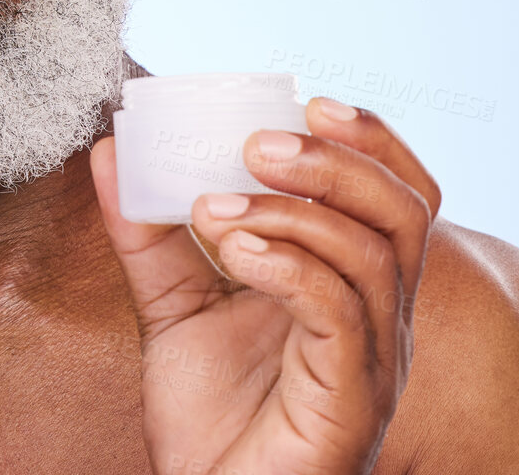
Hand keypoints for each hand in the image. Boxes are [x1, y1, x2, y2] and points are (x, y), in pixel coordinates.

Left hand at [90, 99, 439, 474]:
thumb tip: (113, 151)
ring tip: (214, 206)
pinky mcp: (352, 401)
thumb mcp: (172, 309)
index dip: (371, 140)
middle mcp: (382, 319)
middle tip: (256, 141)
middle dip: (336, 161)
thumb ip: (148, 235)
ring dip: (293, 210)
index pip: (401, 195)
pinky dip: (289, 265)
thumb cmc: (211, 421)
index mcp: (356, 287)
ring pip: (373, 255)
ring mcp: (376, 361)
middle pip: (405, 213)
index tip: (307, 98)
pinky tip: (233, 249)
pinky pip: (341, 312)